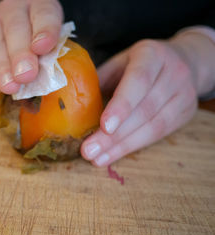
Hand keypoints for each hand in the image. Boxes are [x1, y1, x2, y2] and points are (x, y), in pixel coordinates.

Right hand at [0, 0, 62, 93]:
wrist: (3, 28)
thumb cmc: (36, 37)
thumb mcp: (49, 39)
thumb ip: (50, 53)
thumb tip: (49, 78)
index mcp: (39, 4)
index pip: (44, 14)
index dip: (45, 31)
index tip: (42, 48)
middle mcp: (14, 8)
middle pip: (16, 29)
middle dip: (21, 54)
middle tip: (26, 75)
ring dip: (4, 68)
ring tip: (12, 86)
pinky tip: (2, 85)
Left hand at [81, 30, 214, 166]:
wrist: (184, 61)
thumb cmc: (139, 63)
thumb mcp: (118, 63)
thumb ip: (99, 80)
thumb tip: (69, 104)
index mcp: (151, 55)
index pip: (138, 80)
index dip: (122, 105)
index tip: (104, 126)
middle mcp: (174, 72)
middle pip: (144, 109)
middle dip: (114, 135)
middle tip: (88, 151)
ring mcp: (184, 94)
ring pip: (153, 126)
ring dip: (121, 146)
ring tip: (96, 158)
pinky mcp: (186, 113)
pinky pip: (159, 135)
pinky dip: (132, 147)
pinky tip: (111, 155)